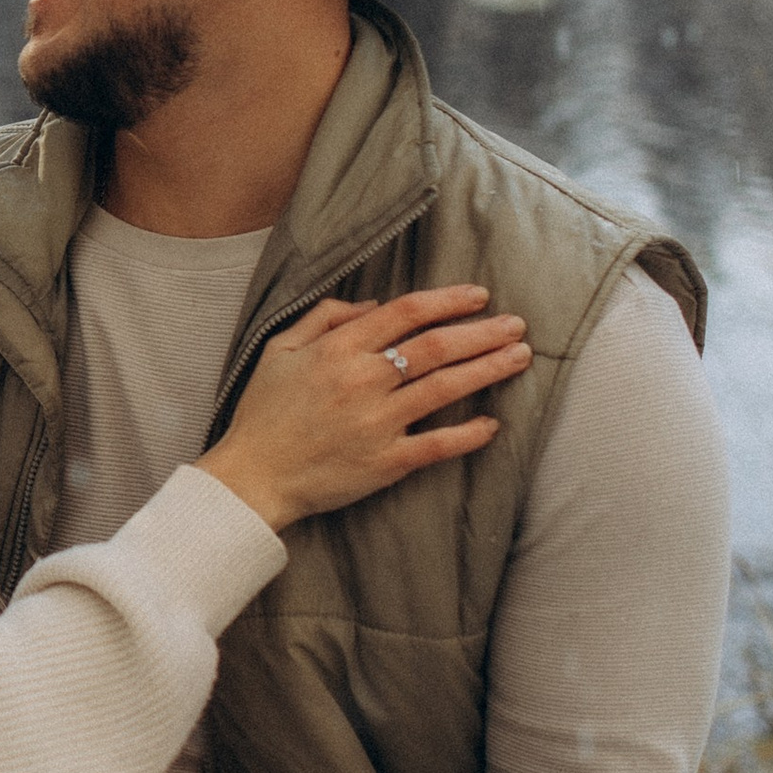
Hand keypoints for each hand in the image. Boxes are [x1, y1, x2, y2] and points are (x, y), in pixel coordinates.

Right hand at [202, 286, 531, 532]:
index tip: (479, 296)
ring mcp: (378, 423)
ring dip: (488, 370)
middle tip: (517, 325)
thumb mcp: (280, 349)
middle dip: (482, 332)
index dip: (448, 301)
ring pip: (445, 388)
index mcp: (339, 350)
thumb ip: (324, 318)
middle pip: (436, 347)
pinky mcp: (386, 463)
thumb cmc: (263, 412)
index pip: (406, 313)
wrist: (253, 476)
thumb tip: (373, 305)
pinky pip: (438, 445)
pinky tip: (494, 424)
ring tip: (519, 357)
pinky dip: (469, 434)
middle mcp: (363, 381)